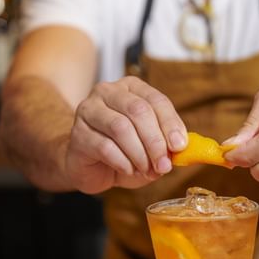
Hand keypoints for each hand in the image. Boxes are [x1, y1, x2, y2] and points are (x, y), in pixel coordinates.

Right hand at [65, 76, 186, 192]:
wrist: (91, 168)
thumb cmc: (124, 153)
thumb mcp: (151, 147)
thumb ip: (166, 144)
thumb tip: (181, 148)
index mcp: (132, 88)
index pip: (156, 100)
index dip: (170, 123)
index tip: (180, 146)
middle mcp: (108, 92)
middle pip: (138, 111)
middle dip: (155, 141)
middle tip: (164, 165)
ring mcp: (89, 110)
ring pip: (121, 128)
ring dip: (139, 154)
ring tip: (146, 170)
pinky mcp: (78, 133)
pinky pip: (104, 147)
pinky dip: (122, 162)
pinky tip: (128, 170)